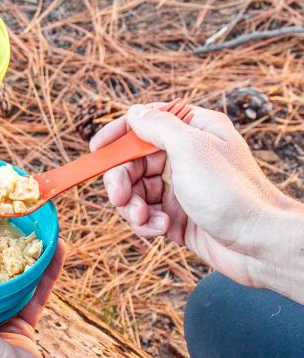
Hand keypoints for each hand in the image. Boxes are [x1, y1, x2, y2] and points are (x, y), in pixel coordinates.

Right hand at [90, 103, 303, 301]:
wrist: (259, 245)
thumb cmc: (232, 193)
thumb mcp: (191, 149)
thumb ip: (158, 127)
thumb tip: (134, 113)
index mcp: (194, 131)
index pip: (145, 123)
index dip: (118, 134)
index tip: (97, 149)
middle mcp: (186, 157)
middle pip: (133, 161)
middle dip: (122, 181)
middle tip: (120, 198)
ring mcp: (181, 188)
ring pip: (136, 191)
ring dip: (133, 207)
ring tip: (145, 219)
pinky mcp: (177, 217)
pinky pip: (145, 215)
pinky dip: (146, 223)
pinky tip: (161, 230)